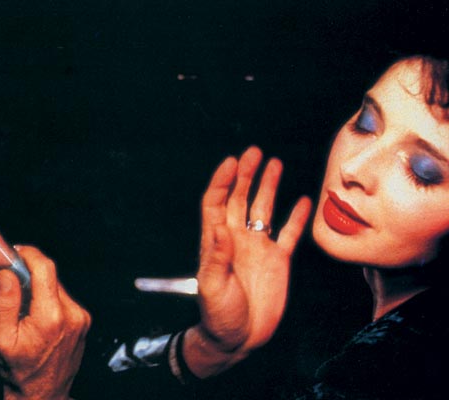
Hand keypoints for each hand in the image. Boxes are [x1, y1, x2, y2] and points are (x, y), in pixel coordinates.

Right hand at [0, 246, 90, 399]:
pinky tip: (36, 313)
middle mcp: (72, 313)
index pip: (45, 268)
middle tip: (11, 276)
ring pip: (57, 287)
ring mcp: (81, 317)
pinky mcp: (84, 321)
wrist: (44, 394)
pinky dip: (49, 299)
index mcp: (51, 316)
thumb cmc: (19, 371)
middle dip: (30, 272)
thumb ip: (5, 303)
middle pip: (51, 276)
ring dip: (39, 286)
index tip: (16, 252)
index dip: (30, 254)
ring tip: (22, 301)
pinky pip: (64, 299)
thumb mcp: (0, 339)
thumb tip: (8, 273)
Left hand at [184, 146, 311, 376]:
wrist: (238, 338)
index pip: (216, 203)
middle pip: (239, 198)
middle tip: (253, 152)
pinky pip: (288, 233)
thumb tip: (220, 228)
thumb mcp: (212, 288)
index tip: (232, 162)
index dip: (222, 181)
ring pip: (263, 209)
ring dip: (268, 187)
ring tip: (274, 163)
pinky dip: (296, 218)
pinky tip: (303, 201)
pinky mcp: (277, 261)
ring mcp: (257, 248)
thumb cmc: (219, 316)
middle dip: (246, 175)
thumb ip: (216, 258)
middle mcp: (237, 239)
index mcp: (216, 242)